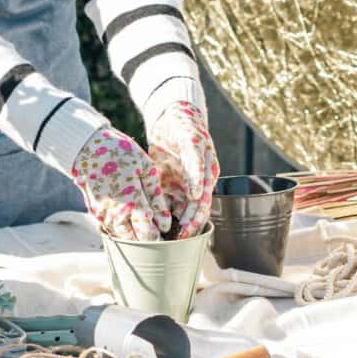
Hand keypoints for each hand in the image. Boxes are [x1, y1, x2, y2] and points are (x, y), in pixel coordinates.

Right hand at [69, 126, 173, 241]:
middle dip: (145, 239)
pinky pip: (108, 227)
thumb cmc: (121, 153)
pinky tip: (126, 218)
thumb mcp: (145, 168)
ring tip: (141, 226)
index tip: (164, 233)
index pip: (147, 233)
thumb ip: (156, 197)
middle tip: (155, 233)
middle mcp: (115, 213)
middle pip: (133, 239)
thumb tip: (165, 223)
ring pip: (120, 235)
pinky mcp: (93, 210)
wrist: (87, 146)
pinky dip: (118, 227)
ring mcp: (102, 214)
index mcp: (132, 203)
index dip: (157, 237)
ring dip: (132, 235)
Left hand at [145, 100, 219, 238]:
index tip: (185, 233)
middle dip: (184, 228)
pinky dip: (159, 212)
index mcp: (206, 175)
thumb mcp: (192, 142)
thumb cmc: (185, 125)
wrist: (171, 114)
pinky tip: (150, 221)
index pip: (203, 205)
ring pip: (178, 210)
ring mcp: (181, 183)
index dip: (195, 221)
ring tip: (159, 239)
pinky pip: (164, 201)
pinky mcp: (168, 181)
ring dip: (172, 224)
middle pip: (192, 212)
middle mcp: (196, 182)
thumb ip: (195, 166)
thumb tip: (197, 194)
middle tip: (172, 243)